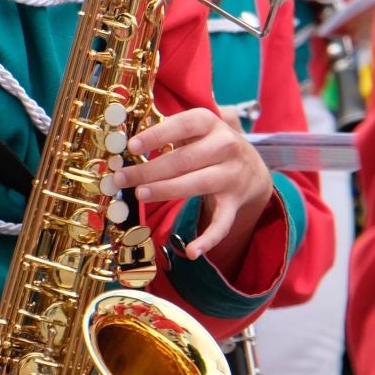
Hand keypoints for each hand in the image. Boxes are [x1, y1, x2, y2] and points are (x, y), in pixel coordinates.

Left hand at [112, 107, 274, 260]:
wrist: (252, 166)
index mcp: (209, 123)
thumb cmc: (208, 144)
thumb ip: (166, 132)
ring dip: (167, 190)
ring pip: (199, 184)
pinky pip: (223, 222)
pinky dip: (209, 239)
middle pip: (185, 159)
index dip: (157, 135)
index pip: (183, 125)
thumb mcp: (194, 129)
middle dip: (151, 170)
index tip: (132, 146)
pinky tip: (191, 252)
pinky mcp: (236, 202)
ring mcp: (232, 175)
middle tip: (122, 178)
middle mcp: (226, 146)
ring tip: (140, 194)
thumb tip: (126, 143)